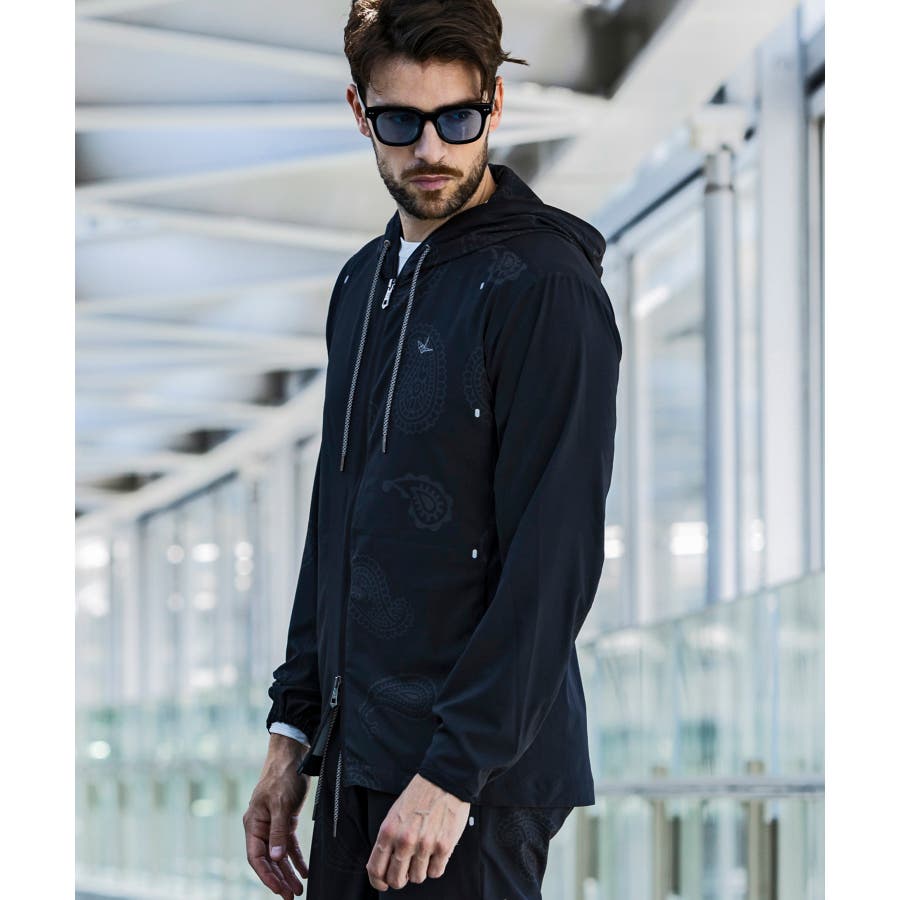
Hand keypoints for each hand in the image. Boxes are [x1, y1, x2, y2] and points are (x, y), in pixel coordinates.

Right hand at [244, 737, 312, 897]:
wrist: (292, 756)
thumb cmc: (282, 776)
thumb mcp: (281, 804)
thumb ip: (278, 832)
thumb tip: (274, 858)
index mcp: (253, 824)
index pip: (256, 857)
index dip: (266, 875)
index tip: (278, 889)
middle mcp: (261, 827)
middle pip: (268, 860)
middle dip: (278, 879)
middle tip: (290, 896)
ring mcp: (273, 824)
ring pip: (279, 855)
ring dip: (288, 872)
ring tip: (297, 890)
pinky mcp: (286, 820)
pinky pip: (289, 845)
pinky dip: (296, 858)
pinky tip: (304, 871)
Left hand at [366, 773, 469, 890]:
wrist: (444, 779)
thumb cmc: (420, 794)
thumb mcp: (395, 813)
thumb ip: (389, 838)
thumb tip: (385, 863)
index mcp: (389, 831)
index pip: (376, 869)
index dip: (378, 881)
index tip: (382, 883)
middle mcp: (405, 840)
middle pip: (396, 879)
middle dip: (399, 879)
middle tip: (405, 871)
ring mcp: (425, 845)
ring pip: (417, 878)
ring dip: (419, 870)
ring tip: (423, 854)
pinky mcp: (444, 847)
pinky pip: (436, 872)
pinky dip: (435, 866)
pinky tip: (435, 853)